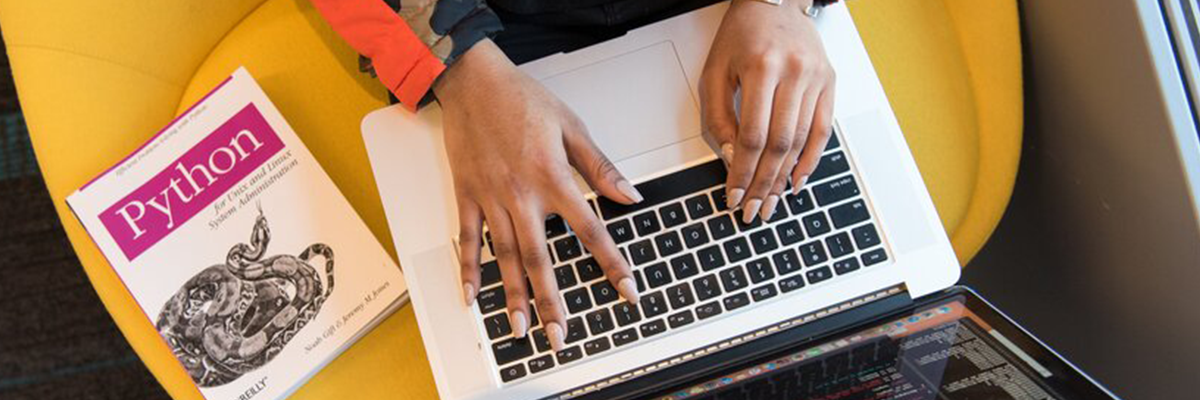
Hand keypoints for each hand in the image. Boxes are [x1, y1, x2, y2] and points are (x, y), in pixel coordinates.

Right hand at [434, 40, 641, 351]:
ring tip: (521, 329)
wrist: (472, 80)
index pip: (590, 230)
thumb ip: (600, 167)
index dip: (611, 263)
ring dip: (513, 296)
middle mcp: (521, 195)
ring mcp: (490, 198)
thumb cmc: (522, 99)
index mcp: (552, 177)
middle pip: (541, 258)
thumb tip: (630, 196)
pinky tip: (473, 298)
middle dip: (552, 301)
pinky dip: (470, 270)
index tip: (626, 290)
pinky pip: (468, 240)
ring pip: (506, 257)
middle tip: (561, 336)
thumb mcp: (572, 126)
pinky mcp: (467, 196)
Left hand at [699, 0, 835, 222]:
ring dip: (785, 178)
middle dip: (764, 183)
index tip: (734, 195)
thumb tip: (730, 158)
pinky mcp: (830, 83)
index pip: (752, 136)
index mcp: (762, 68)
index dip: (743, 171)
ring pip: (801, 141)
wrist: (774, 1)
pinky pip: (823, 131)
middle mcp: (794, 73)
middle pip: (780, 144)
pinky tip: (797, 180)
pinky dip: (811, 160)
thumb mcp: (714, 72)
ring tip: (772, 202)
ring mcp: (817, 78)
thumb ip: (718, 116)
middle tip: (754, 210)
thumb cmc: (741, 35)